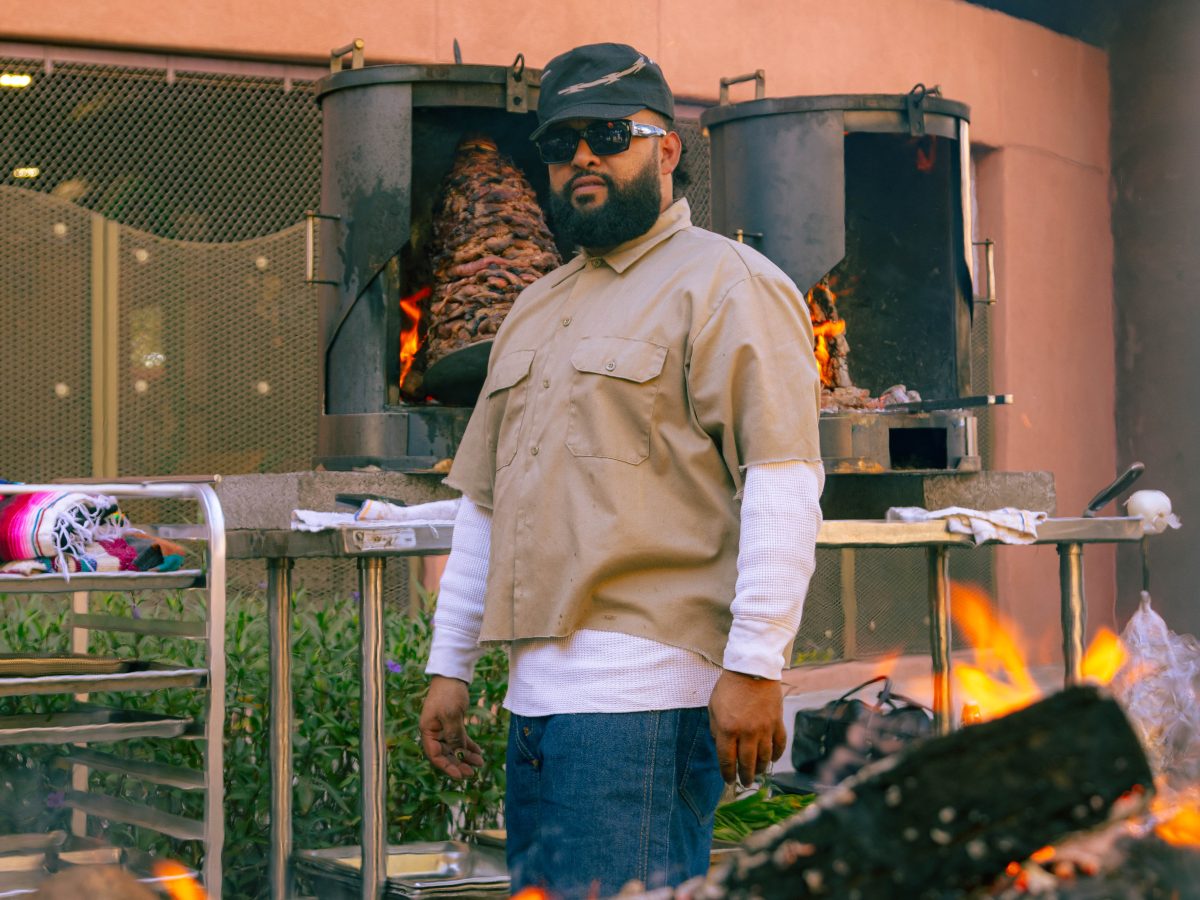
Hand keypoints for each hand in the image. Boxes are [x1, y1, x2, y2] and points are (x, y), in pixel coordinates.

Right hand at [419, 675, 484, 778]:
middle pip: (445, 754)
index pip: (435, 755)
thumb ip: (454, 735)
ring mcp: (443, 727)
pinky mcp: (452, 722)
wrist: (453, 674)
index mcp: (428, 730)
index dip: (447, 767)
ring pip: (454, 747)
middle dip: (458, 764)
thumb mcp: (451, 715)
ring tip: (480, 763)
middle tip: (473, 773)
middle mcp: (433, 731)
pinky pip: (459, 739)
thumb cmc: (448, 693)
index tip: (461, 775)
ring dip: (465, 756)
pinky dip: (468, 746)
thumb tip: (457, 754)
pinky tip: (478, 752)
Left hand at [708, 670, 786, 785]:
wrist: (752, 669)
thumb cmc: (729, 687)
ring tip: (758, 772)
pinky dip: (777, 754)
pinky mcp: (777, 722)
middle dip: (745, 776)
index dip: (727, 773)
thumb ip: (715, 728)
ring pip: (764, 757)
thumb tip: (719, 744)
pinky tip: (773, 759)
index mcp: (727, 729)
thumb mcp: (713, 706)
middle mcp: (746, 732)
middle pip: (747, 763)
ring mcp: (764, 728)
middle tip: (745, 782)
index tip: (728, 780)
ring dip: (761, 768)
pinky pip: (779, 744)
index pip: (727, 759)